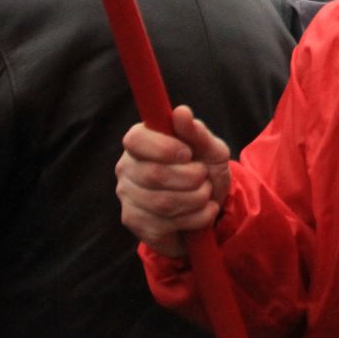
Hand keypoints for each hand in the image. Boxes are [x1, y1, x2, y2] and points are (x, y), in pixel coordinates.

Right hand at [116, 105, 232, 258]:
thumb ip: (197, 132)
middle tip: (204, 177)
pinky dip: (195, 219)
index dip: (164, 148)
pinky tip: (201, 213)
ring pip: (162, 202)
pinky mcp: (135, 222)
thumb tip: (181, 112)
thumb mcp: (211, 149)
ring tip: (205, 195)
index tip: (188, 154)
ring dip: (196, 199)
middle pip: (153, 174)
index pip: (136, 139)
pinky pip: (164, 225)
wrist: (209, 206)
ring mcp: (128, 196)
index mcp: (141, 141)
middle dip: (191, 178)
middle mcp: (127, 167)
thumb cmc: (206, 169)